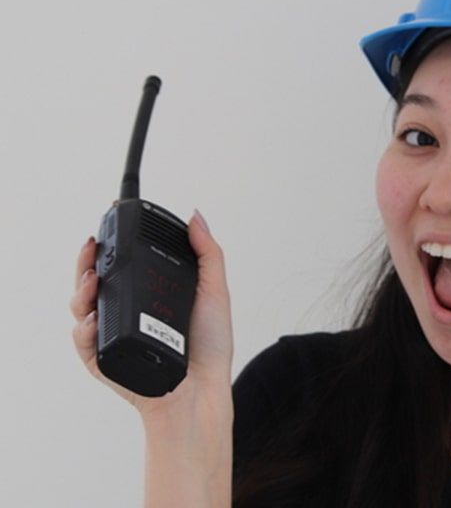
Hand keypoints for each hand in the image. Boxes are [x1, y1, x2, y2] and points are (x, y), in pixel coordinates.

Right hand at [70, 209, 233, 415]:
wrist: (204, 389)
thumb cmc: (210, 346)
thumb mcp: (214, 290)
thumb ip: (207, 253)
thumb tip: (197, 217)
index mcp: (149, 294)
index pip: (121, 263)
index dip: (110, 244)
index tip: (110, 221)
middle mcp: (127, 312)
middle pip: (93, 280)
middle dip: (86, 261)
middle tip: (91, 247)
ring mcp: (113, 335)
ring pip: (81, 306)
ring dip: (80, 289)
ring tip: (92, 280)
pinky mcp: (105, 359)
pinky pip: (84, 341)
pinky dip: (83, 328)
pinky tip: (91, 318)